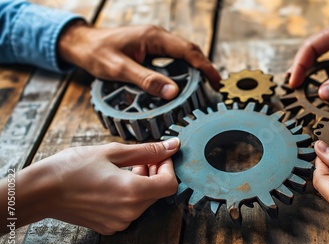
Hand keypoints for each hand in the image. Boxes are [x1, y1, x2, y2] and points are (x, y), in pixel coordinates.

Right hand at [0, 138, 179, 234]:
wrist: (40, 191)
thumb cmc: (72, 168)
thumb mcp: (112, 152)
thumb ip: (147, 150)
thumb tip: (173, 146)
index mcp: (133, 193)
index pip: (170, 184)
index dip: (168, 167)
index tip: (157, 155)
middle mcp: (130, 213)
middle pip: (158, 192)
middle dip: (154, 172)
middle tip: (139, 157)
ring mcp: (119, 223)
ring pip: (144, 201)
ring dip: (142, 183)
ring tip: (123, 167)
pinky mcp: (109, 227)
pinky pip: (130, 210)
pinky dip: (129, 195)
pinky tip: (113, 182)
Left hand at [58, 22, 220, 98]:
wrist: (82, 44)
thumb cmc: (97, 53)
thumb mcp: (120, 69)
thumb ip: (147, 80)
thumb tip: (173, 91)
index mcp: (153, 37)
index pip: (187, 51)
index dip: (204, 66)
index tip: (216, 81)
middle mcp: (157, 36)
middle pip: (189, 51)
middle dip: (204, 68)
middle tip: (214, 87)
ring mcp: (154, 41)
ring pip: (182, 54)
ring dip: (194, 68)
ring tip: (203, 86)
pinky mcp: (150, 48)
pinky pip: (172, 57)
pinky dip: (182, 69)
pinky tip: (183, 81)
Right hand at [289, 18, 328, 98]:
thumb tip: (324, 93)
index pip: (310, 47)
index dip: (299, 66)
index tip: (294, 83)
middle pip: (309, 51)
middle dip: (300, 70)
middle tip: (294, 89)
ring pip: (316, 56)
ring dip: (308, 71)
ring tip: (301, 88)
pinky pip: (327, 59)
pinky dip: (320, 71)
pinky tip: (318, 83)